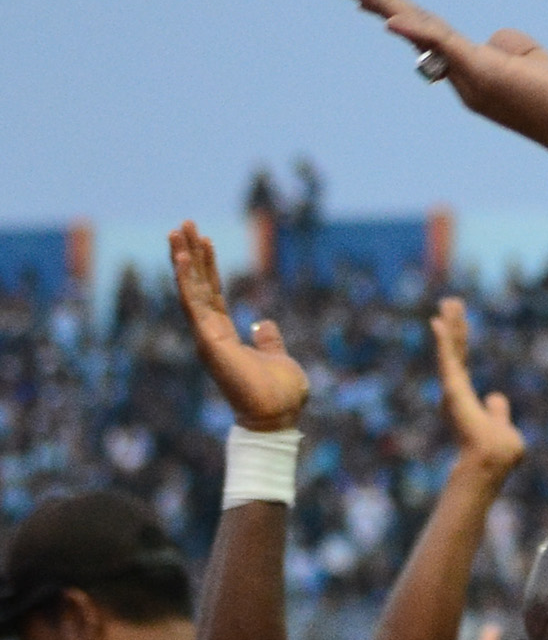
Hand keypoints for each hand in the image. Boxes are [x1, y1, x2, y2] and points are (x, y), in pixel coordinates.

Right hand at [170, 222, 308, 431]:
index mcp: (225, 335)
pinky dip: (186, 279)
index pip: (213, 293)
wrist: (277, 416)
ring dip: (183, 259)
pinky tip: (181, 256)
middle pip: (197, 285)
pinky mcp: (208, 339)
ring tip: (177, 230)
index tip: (205, 240)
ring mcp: (207, 335)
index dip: (208, 266)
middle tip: (183, 223)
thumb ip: (268, 339)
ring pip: (191, 289)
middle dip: (190, 254)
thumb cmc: (279, 393)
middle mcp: (211, 333)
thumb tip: (263, 323)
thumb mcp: (277, 356)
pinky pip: (194, 303)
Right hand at [339, 0, 547, 165]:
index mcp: (482, 78)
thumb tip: (500, 41)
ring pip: (426, 33)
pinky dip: (419, 31)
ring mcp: (475, 79)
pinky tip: (392, 22)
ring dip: (386, 5)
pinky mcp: (487, 73)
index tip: (383, 6)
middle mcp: (470, 81)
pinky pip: (446, 46)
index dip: (410, 20)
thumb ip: (518, 50)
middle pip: (421, 34)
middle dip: (382, 7)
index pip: (439, 40)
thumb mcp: (544, 65)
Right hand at [431, 299, 523, 479]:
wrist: (490, 461)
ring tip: (448, 302)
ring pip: (452, 350)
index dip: (459, 339)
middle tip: (450, 300)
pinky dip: (443, 340)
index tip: (458, 319)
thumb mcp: (500, 424)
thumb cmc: (498, 450)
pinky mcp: (453, 389)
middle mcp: (455, 389)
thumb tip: (495, 396)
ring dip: (450, 325)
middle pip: (455, 350)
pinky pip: (448, 359)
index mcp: (465, 396)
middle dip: (454, 324)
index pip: (461, 360)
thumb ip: (497, 410)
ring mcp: (453, 388)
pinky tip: (437, 321)